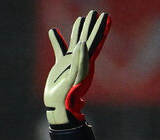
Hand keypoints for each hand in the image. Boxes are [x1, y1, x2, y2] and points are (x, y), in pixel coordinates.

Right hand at [44, 10, 110, 126]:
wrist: (60, 108)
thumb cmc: (69, 97)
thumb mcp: (75, 78)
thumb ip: (79, 61)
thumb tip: (84, 44)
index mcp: (87, 63)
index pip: (96, 42)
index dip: (101, 29)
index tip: (106, 16)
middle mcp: (81, 61)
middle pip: (89, 39)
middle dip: (92, 25)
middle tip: (96, 11)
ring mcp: (72, 63)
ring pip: (76, 42)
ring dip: (80, 30)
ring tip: (83, 17)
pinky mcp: (62, 66)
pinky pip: (61, 49)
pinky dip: (58, 39)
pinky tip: (54, 30)